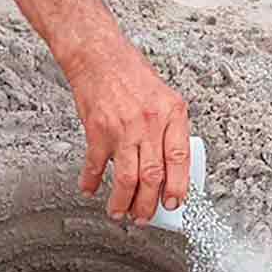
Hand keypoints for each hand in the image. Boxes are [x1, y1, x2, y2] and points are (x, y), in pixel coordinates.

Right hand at [67, 43, 190, 224]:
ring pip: (128, 178)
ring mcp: (123, 127)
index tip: (174, 203)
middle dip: (148, 203)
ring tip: (119, 212)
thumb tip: (170, 166)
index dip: (178, 187)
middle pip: (153, 176)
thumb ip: (169, 129)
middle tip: (144, 216)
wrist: (98, 55)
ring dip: (123, 201)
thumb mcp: (163, 97)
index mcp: (172, 113)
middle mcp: (150, 122)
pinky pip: (97, 164)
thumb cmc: (130, 74)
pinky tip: (90, 189)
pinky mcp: (98, 130)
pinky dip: (92, 181)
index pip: (180, 159)